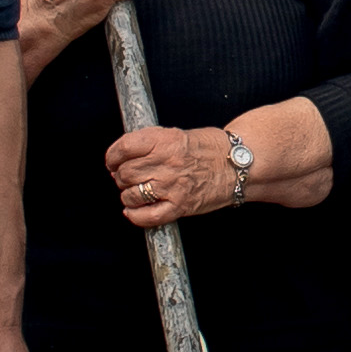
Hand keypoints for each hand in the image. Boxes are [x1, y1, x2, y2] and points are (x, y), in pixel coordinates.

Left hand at [106, 126, 234, 225]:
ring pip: (132, 194)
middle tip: (128, 177)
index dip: (112, 156)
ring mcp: (173, 186)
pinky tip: (133, 211)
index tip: (112, 161)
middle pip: (125, 173)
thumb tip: (121, 159)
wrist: (238, 164)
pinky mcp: (181, 205)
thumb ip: (150, 143)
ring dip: (128, 195)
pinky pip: (148, 216)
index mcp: (164, 141)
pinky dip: (135, 216)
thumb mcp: (176, 134)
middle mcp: (167, 162)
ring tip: (135, 192)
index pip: (124, 148)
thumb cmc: (208, 148)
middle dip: (121, 177)